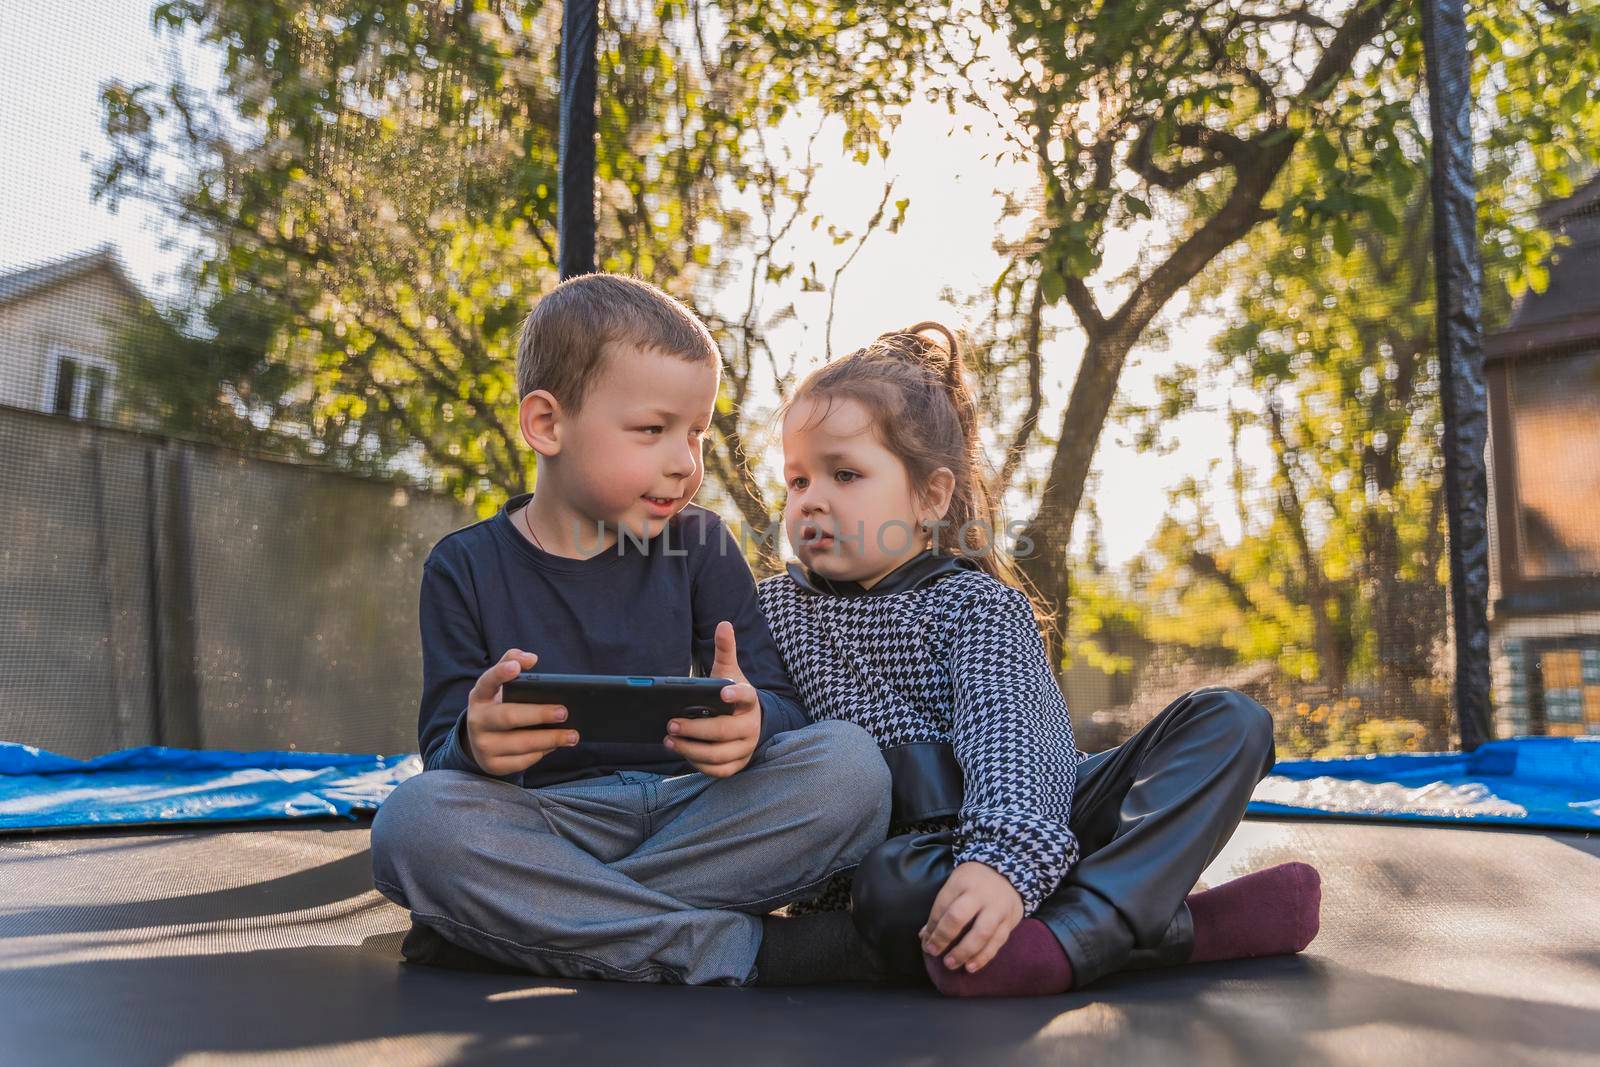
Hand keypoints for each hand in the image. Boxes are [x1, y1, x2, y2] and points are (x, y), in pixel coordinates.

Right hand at [465, 649, 577, 775]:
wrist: (481, 740)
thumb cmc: (499, 706)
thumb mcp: (500, 686)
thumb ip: (513, 663)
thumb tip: (531, 658)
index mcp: (480, 696)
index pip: (488, 681)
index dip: (501, 673)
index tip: (517, 667)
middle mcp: (477, 721)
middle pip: (509, 717)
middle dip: (539, 714)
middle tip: (564, 712)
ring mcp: (482, 745)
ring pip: (520, 744)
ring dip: (549, 739)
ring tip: (572, 735)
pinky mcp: (492, 765)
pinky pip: (521, 761)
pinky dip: (541, 753)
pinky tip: (555, 745)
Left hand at [665, 620, 760, 777]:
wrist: (747, 721)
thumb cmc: (731, 694)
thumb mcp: (729, 672)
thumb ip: (725, 651)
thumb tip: (724, 624)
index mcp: (749, 700)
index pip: (746, 696)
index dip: (735, 695)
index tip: (722, 693)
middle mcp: (751, 726)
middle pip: (723, 732)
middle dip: (695, 729)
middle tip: (670, 723)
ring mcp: (746, 747)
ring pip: (719, 754)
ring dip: (691, 749)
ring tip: (669, 740)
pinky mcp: (738, 764)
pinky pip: (719, 770)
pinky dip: (698, 764)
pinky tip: (681, 752)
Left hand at [919, 861, 1024, 973]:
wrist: (1008, 873)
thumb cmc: (974, 882)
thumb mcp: (955, 886)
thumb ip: (942, 910)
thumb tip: (925, 937)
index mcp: (961, 882)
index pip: (942, 907)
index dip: (932, 928)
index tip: (927, 943)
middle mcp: (980, 894)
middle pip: (958, 917)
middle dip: (944, 937)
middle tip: (934, 952)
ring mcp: (997, 908)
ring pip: (981, 933)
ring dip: (964, 952)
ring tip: (950, 964)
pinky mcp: (1010, 920)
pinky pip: (997, 942)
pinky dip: (983, 957)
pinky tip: (971, 967)